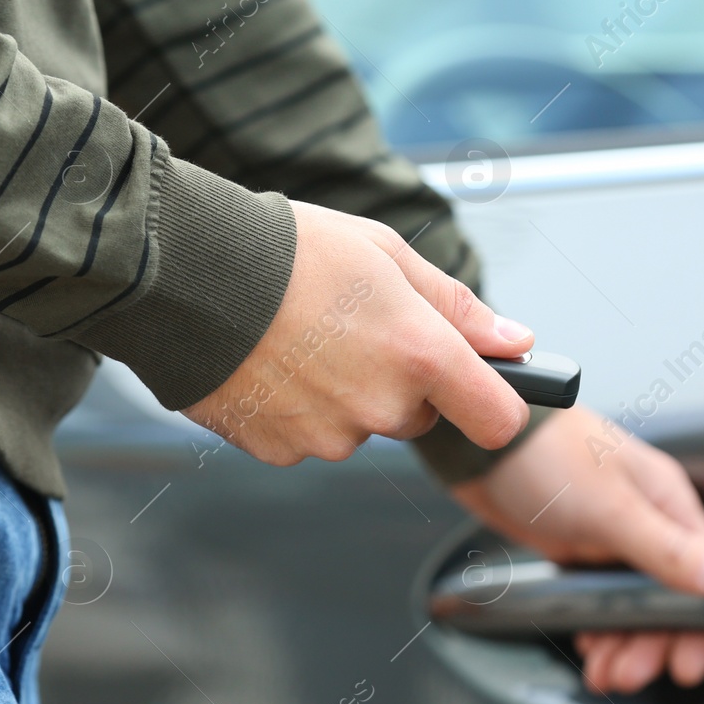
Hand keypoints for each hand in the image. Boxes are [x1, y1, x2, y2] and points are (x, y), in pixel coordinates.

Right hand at [183, 201, 532, 464]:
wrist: (187, 273)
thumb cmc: (288, 252)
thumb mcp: (386, 254)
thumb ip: (456, 307)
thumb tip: (516, 340)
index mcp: (420, 354)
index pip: (498, 418)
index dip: (495, 402)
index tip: (482, 386)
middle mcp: (380, 407)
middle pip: (415, 415)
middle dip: (396, 378)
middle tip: (350, 325)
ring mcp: (328, 436)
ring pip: (357, 425)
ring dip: (341, 392)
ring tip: (298, 336)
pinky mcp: (279, 451)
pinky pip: (306, 437)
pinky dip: (295, 408)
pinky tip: (269, 362)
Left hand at [449, 406, 703, 693]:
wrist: (476, 439)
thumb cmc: (545, 451)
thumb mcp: (611, 507)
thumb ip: (669, 549)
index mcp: (670, 504)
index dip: (703, 627)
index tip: (687, 666)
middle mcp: (649, 522)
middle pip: (672, 602)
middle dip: (654, 644)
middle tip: (629, 674)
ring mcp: (612, 537)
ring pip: (634, 606)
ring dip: (624, 643)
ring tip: (605, 672)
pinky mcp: (579, 547)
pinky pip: (600, 598)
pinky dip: (598, 626)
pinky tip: (588, 646)